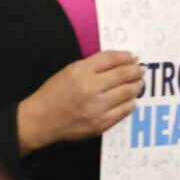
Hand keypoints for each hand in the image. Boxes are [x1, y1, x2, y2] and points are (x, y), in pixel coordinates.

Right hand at [18, 50, 142, 152]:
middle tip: (140, 70)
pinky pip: (126, 109)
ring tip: (137, 84)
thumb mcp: (69, 71)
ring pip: (128, 92)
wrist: (40, 121)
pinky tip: (129, 99)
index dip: (126, 56)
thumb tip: (123, 60)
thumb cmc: (54, 95)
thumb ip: (94, 66)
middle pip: (124, 74)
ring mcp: (97, 107)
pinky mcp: (101, 123)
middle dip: (136, 71)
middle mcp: (90, 88)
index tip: (133, 57)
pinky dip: (130, 102)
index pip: (112, 59)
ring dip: (136, 86)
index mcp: (80, 72)